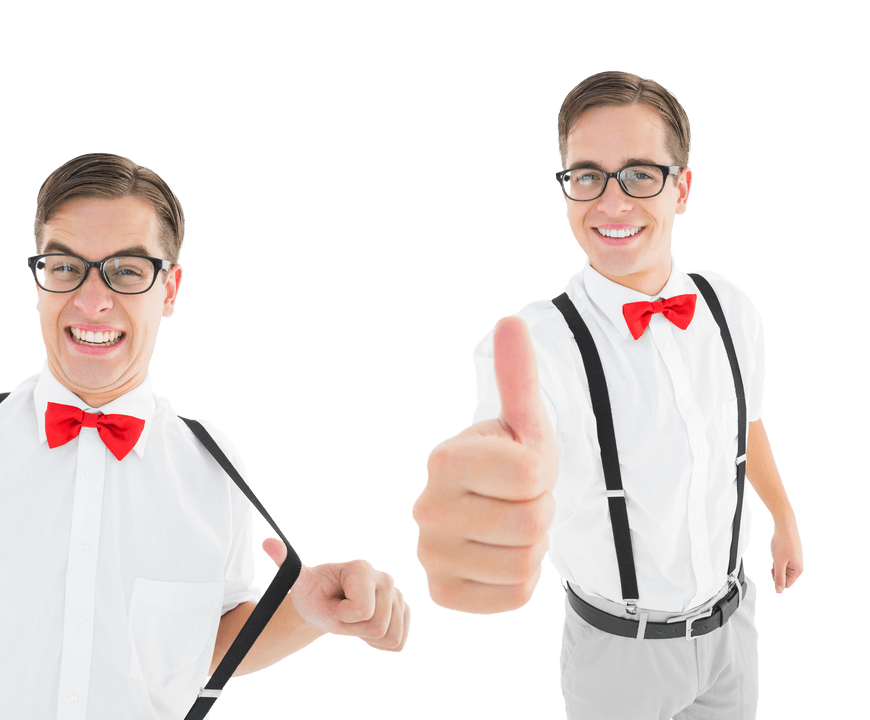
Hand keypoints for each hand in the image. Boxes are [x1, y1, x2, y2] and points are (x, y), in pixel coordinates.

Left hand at [262, 538, 409, 651]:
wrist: (326, 605)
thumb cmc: (313, 593)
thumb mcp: (299, 582)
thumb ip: (287, 563)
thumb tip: (267, 543)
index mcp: (363, 569)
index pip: (362, 612)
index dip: (342, 617)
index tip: (333, 604)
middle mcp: (385, 579)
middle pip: (378, 627)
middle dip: (354, 629)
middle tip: (342, 614)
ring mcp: (398, 595)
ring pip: (390, 637)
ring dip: (365, 637)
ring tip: (353, 620)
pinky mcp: (404, 612)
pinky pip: (398, 642)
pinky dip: (379, 644)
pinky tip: (365, 628)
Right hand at [412, 317, 557, 614]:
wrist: (487, 507)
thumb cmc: (509, 459)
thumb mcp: (521, 420)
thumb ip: (517, 376)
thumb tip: (512, 323)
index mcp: (442, 460)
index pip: (532, 474)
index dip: (544, 471)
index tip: (524, 467)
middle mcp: (426, 508)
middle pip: (532, 522)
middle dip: (541, 510)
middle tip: (520, 500)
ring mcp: (429, 554)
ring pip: (526, 562)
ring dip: (534, 547)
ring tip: (511, 527)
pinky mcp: (441, 592)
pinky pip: (514, 594)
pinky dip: (521, 580)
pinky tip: (500, 556)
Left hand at [770, 520, 803, 594]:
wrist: (785, 527)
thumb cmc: (783, 543)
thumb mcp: (778, 563)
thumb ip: (779, 577)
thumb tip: (780, 591)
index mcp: (798, 570)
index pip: (786, 584)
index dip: (777, 579)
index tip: (774, 569)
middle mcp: (798, 566)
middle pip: (783, 576)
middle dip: (776, 570)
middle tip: (776, 560)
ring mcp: (795, 560)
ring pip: (782, 568)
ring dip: (776, 563)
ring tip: (777, 553)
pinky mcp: (791, 554)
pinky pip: (782, 561)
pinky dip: (777, 557)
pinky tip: (778, 550)